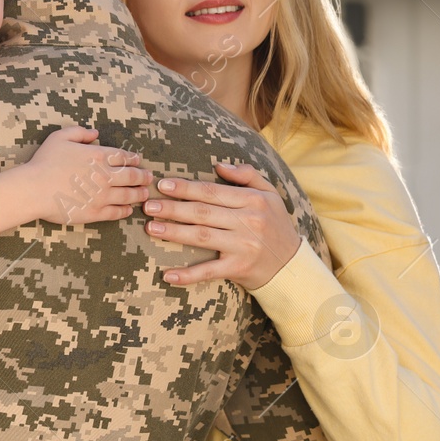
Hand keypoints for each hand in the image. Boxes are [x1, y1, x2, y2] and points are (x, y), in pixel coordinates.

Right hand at [0, 125, 148, 230]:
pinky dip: (125, 210)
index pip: (123, 157)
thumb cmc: (44, 162)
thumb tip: (95, 133)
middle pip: (132, 176)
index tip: (138, 161)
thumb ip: (79, 132)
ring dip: (139, 194)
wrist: (34, 190)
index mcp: (98, 156)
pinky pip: (117, 212)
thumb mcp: (59, 137)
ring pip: (129, 195)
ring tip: (144, 194)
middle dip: (143, 176)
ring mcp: (102, 196)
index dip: (133, 159)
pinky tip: (128, 209)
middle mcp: (105, 176)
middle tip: (148, 177)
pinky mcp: (96, 213)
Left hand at [145, 161, 301, 288]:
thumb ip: (247, 175)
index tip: (162, 185)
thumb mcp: (269, 194)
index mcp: (253, 200)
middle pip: (203, 212)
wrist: (292, 264)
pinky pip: (209, 271)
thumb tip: (219, 165)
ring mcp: (243, 246)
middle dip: (172, 208)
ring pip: (201, 237)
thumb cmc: (275, 224)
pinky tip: (168, 275)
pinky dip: (188, 275)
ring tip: (151, 227)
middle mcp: (249, 221)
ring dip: (173, 232)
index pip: (212, 192)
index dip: (186, 188)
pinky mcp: (238, 269)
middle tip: (147, 205)